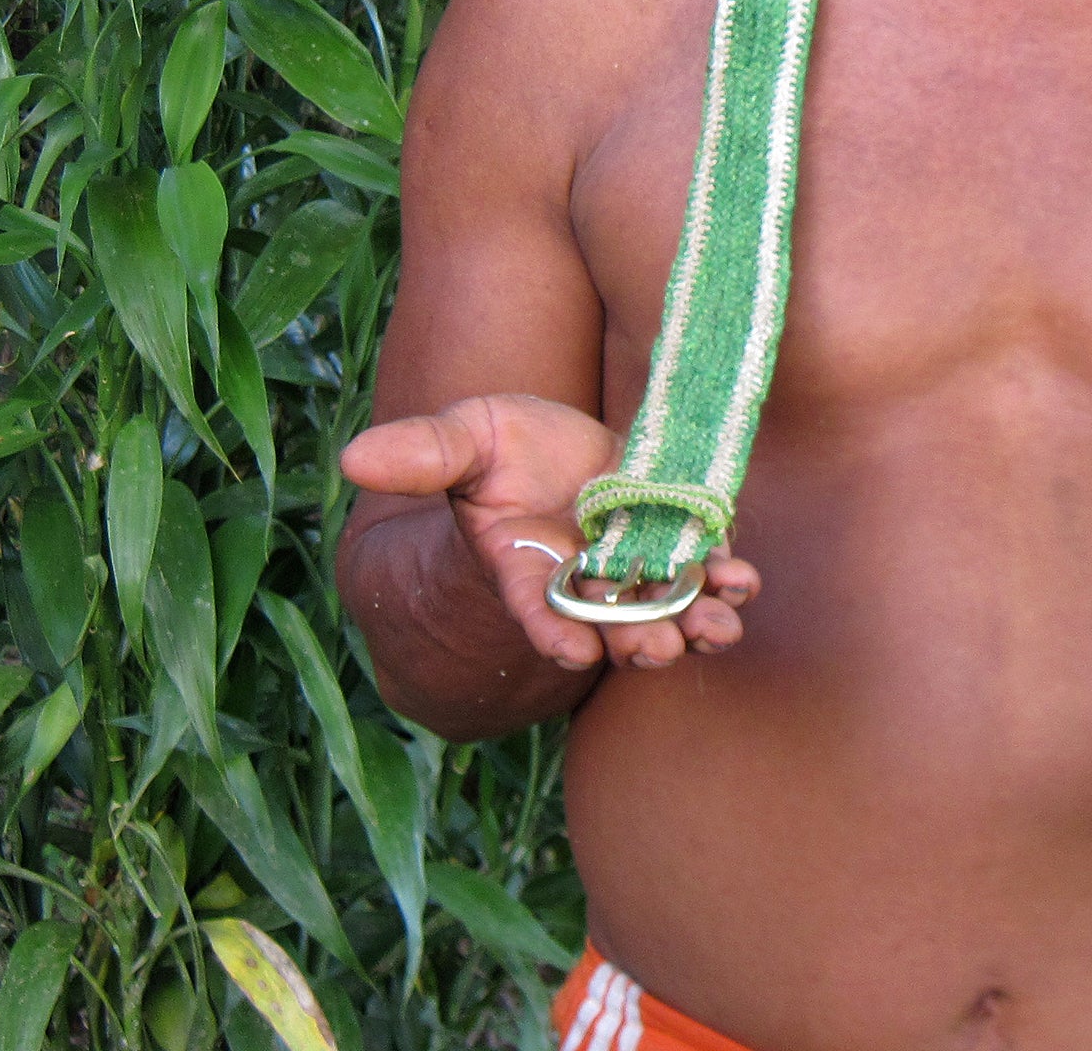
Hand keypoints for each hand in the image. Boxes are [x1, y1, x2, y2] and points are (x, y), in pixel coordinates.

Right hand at [340, 394, 758, 675]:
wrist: (559, 443)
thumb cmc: (502, 448)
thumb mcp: (465, 439)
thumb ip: (423, 454)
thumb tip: (351, 456)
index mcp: (523, 569)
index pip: (534, 611)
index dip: (552, 631)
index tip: (574, 651)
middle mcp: (579, 581)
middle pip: (609, 623)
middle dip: (637, 638)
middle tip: (661, 650)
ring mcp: (631, 568)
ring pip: (662, 608)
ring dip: (691, 622)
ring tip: (718, 629)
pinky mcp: (674, 543)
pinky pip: (700, 572)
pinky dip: (720, 580)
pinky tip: (739, 582)